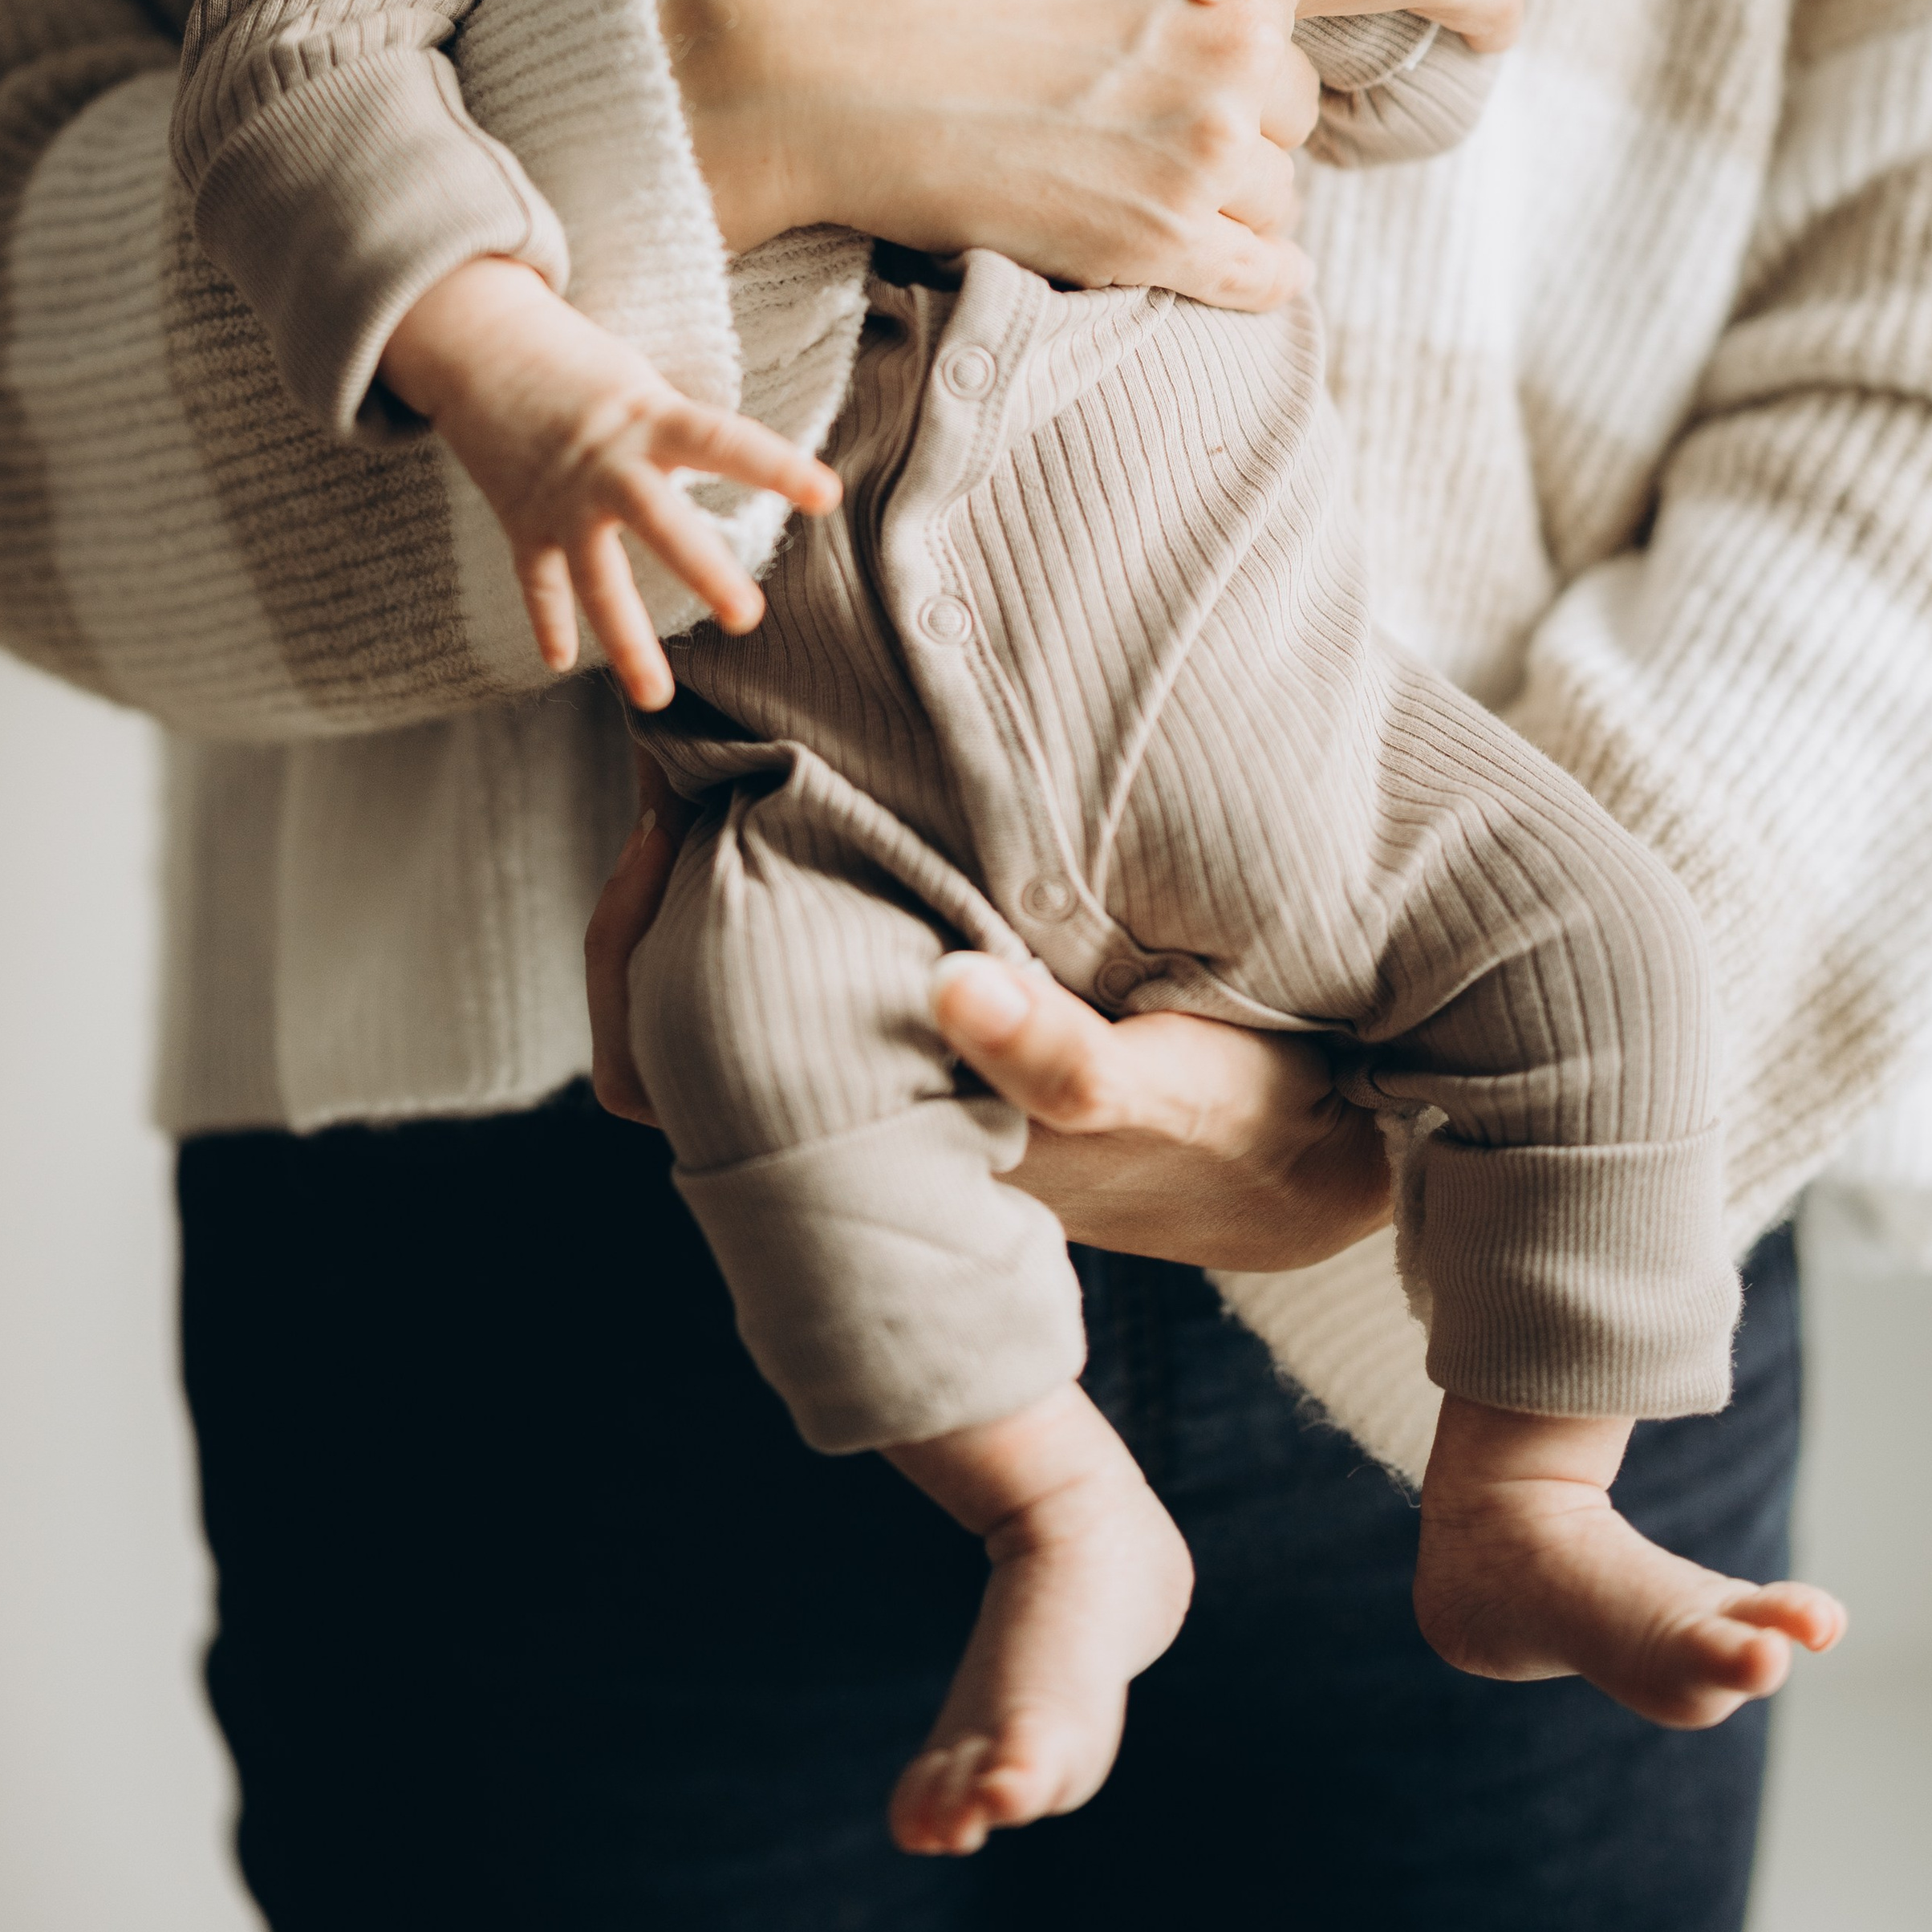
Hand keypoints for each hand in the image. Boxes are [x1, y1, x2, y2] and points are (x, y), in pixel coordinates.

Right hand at [381, 259, 838, 707]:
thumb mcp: (642, 383)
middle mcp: (607, 465)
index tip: (826, 495)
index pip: (725, 443)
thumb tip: (737, 468)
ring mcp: (560, 499)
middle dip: (704, 571)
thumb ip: (681, 434)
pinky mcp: (521, 519)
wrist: (481, 342)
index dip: (777, 467)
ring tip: (656, 698)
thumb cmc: (580, 363)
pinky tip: (561, 661)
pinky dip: (547, 620)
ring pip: (596, 578)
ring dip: (627, 641)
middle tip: (748, 617)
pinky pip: (537, 581)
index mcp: (651, 419)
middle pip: (661, 524)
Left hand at [586, 783, 1389, 1268]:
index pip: (665, 1075)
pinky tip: (842, 799)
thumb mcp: (1169, 1089)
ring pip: (751, 973)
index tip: (658, 830)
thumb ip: (1064, 1059)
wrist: (1300, 1173)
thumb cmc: (1237, 1132)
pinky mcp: (946, 1028)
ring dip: (740, 873)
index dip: (631, 957)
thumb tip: (954, 987)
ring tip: (746, 757)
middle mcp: (863, 1111)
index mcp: (879, 1136)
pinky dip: (814, 880)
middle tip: (684, 759)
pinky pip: (830, 953)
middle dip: (671, 882)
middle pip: (682, 1003)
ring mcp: (897, 1070)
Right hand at [656, 0, 1320, 308]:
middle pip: (1293, 106)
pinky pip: (1259, 277)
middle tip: (1142, 114)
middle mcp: (1235, 51)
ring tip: (1124, 182)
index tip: (1486, 8)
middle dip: (1234, 112)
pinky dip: (1242, 273)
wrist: (804, 42)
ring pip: (1272, 195)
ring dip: (1219, 195)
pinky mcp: (1147, 244)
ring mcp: (1196, 153)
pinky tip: (1200, 260)